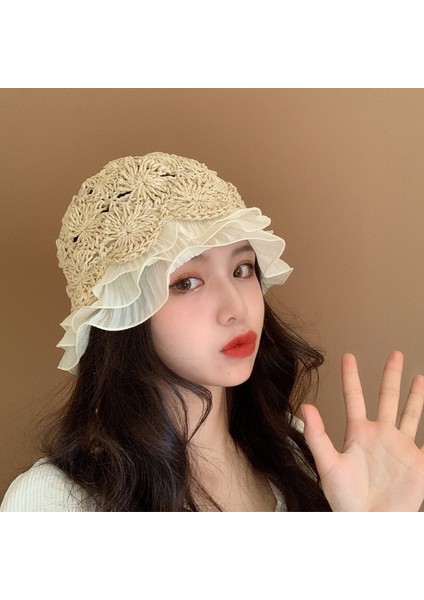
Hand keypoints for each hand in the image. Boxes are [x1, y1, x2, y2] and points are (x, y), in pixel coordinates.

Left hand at [301, 351, 423, 510]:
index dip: (351, 377)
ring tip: (419, 377)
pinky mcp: (418, 463)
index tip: (348, 356)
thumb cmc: (345, 500)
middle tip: (395, 354)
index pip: (354, 398)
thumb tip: (304, 406)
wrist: (369, 524)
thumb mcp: (327, 465)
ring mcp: (401, 448)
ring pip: (411, 414)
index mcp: (359, 433)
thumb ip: (316, 435)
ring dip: (416, 396)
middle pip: (388, 398)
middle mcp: (381, 435)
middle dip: (391, 376)